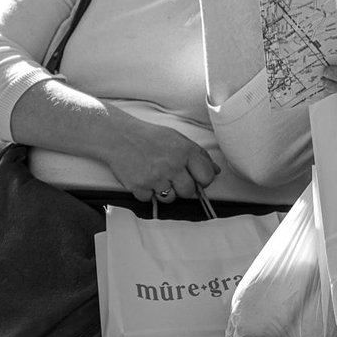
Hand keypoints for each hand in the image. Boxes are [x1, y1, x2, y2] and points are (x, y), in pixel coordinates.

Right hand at [104, 118, 220, 202]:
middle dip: (183, 187)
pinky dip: (148, 192)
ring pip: (170, 198)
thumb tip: (216, 170)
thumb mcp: (178, 139)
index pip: (206, 177)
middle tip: (173, 177)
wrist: (119, 136)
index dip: (203, 180)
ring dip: (165, 191)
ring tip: (157, 176)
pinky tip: (144, 178)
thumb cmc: (150, 137)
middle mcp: (172, 165)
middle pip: (189, 192)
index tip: (197, 178)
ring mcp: (155, 177)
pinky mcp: (139, 186)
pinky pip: (150, 199)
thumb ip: (199, 155)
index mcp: (185, 151)